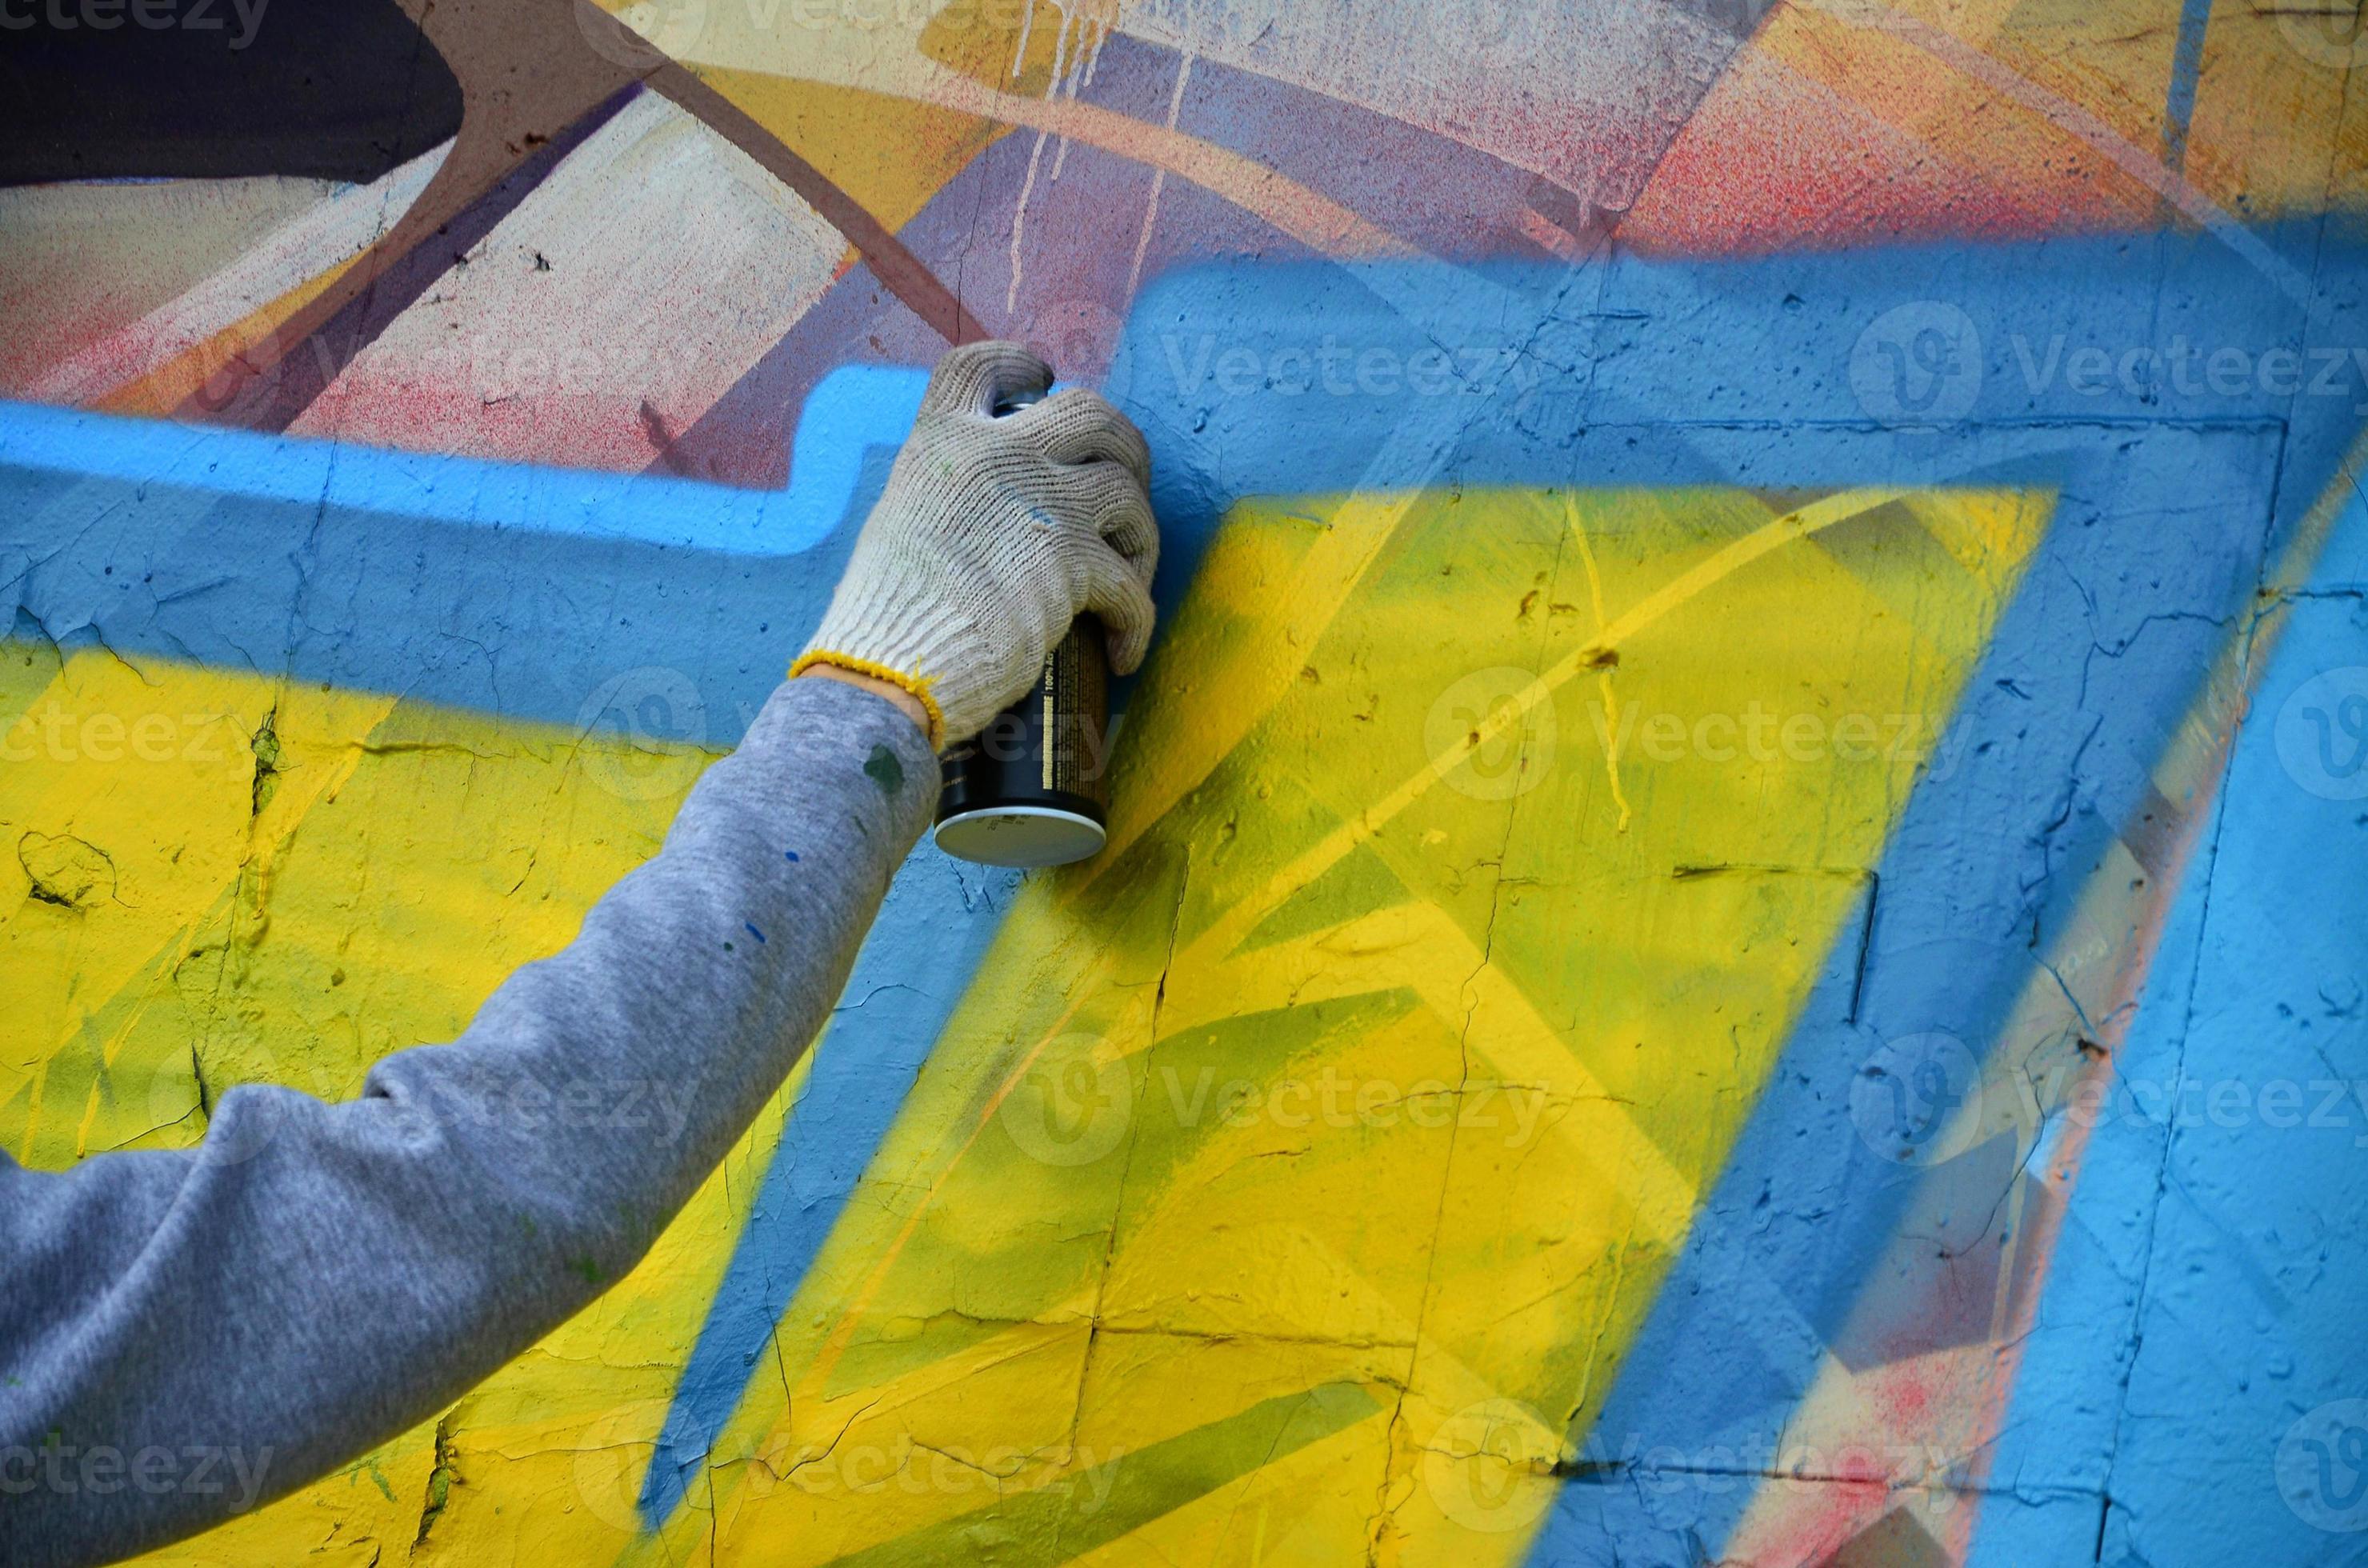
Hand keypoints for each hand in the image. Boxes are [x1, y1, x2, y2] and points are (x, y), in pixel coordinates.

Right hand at [791, 342, 1158, 748]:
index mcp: (942, 442)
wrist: (890, 663)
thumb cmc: (886, 615)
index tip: (1043, 377)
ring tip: (1128, 579)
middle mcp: (996, 454)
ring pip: (1127, 492)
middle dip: (1122, 447)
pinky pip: (1131, 584)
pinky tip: (1121, 653)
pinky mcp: (1073, 559)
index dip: (1019, 365)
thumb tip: (987, 516)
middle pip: (1090, 413)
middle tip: (1125, 484)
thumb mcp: (902, 522)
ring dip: (1139, 538)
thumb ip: (951, 498)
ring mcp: (1041, 500)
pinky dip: (1135, 623)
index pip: (980, 365)